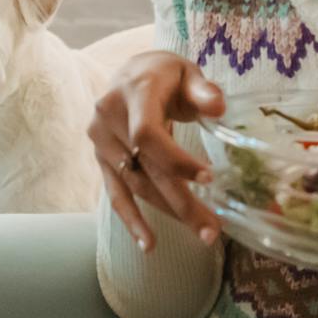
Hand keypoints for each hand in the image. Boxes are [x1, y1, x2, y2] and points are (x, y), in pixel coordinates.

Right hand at [89, 51, 225, 251]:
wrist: (130, 72)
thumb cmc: (165, 75)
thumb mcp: (187, 72)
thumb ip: (202, 90)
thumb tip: (217, 107)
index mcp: (133, 92)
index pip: (148, 134)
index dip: (175, 160)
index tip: (208, 178)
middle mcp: (109, 117)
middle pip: (146, 168)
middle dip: (181, 201)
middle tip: (212, 229)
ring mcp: (100, 140)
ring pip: (136, 185)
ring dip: (168, 212)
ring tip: (202, 234)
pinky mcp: (100, 158)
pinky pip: (115, 193)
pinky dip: (131, 220)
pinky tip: (148, 244)